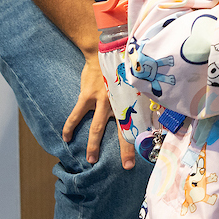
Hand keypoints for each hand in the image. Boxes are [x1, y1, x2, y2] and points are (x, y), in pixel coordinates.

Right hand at [63, 51, 136, 168]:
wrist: (105, 51)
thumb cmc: (123, 68)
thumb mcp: (136, 82)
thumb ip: (140, 96)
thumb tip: (152, 108)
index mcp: (132, 101)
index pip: (140, 124)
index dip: (143, 140)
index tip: (147, 153)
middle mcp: (119, 103)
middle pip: (122, 131)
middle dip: (125, 150)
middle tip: (127, 166)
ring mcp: (102, 100)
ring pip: (97, 128)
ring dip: (94, 145)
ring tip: (91, 160)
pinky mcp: (87, 96)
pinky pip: (76, 115)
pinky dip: (70, 127)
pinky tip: (65, 138)